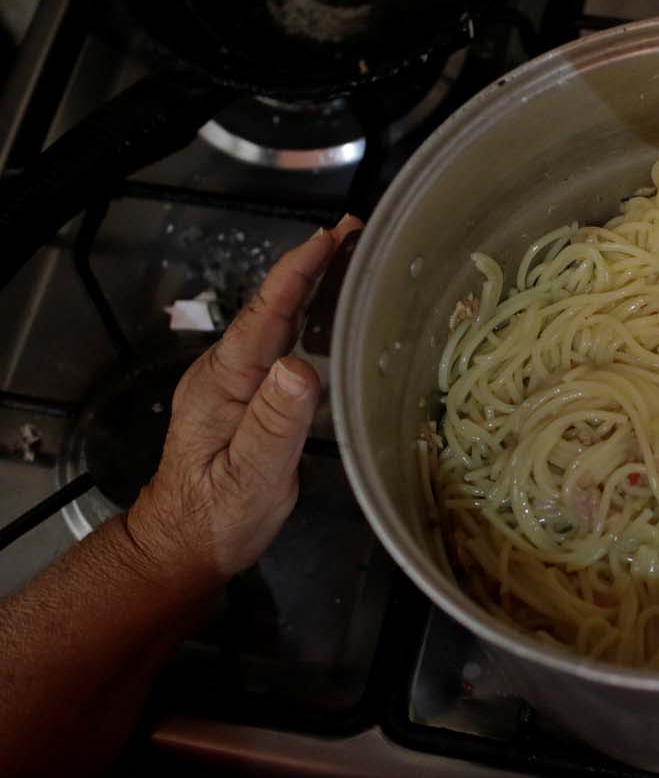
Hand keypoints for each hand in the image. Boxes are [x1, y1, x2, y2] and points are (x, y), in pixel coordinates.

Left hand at [124, 215, 361, 584]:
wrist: (183, 546)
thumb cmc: (216, 517)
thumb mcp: (250, 475)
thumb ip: (274, 422)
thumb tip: (301, 367)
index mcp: (226, 381)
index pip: (266, 313)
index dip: (298, 272)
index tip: (331, 236)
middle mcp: (228, 372)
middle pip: (273, 306)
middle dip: (312, 265)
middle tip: (356, 232)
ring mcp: (236, 384)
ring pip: (279, 322)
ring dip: (314, 286)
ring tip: (354, 260)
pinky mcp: (249, 399)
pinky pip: (283, 344)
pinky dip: (311, 318)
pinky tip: (334, 316)